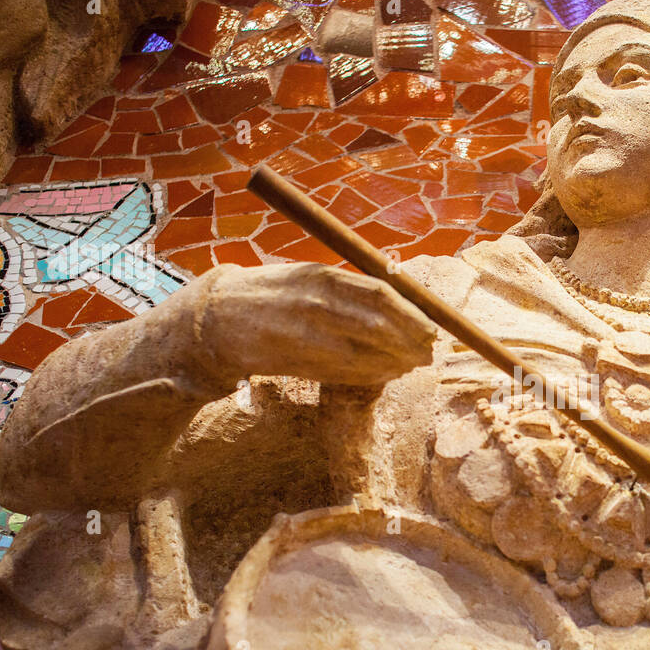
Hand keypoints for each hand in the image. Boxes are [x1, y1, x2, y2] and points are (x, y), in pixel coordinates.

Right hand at [199, 261, 438, 388]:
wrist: (218, 319)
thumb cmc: (274, 294)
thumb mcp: (310, 276)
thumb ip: (351, 289)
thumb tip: (401, 304)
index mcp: (322, 275)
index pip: (382, 294)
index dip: (412, 314)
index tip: (432, 327)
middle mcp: (316, 304)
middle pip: (379, 326)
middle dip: (410, 342)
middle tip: (427, 351)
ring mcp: (306, 336)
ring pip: (366, 354)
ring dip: (395, 363)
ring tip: (410, 364)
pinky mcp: (298, 364)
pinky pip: (346, 373)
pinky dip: (371, 375)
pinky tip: (385, 373)